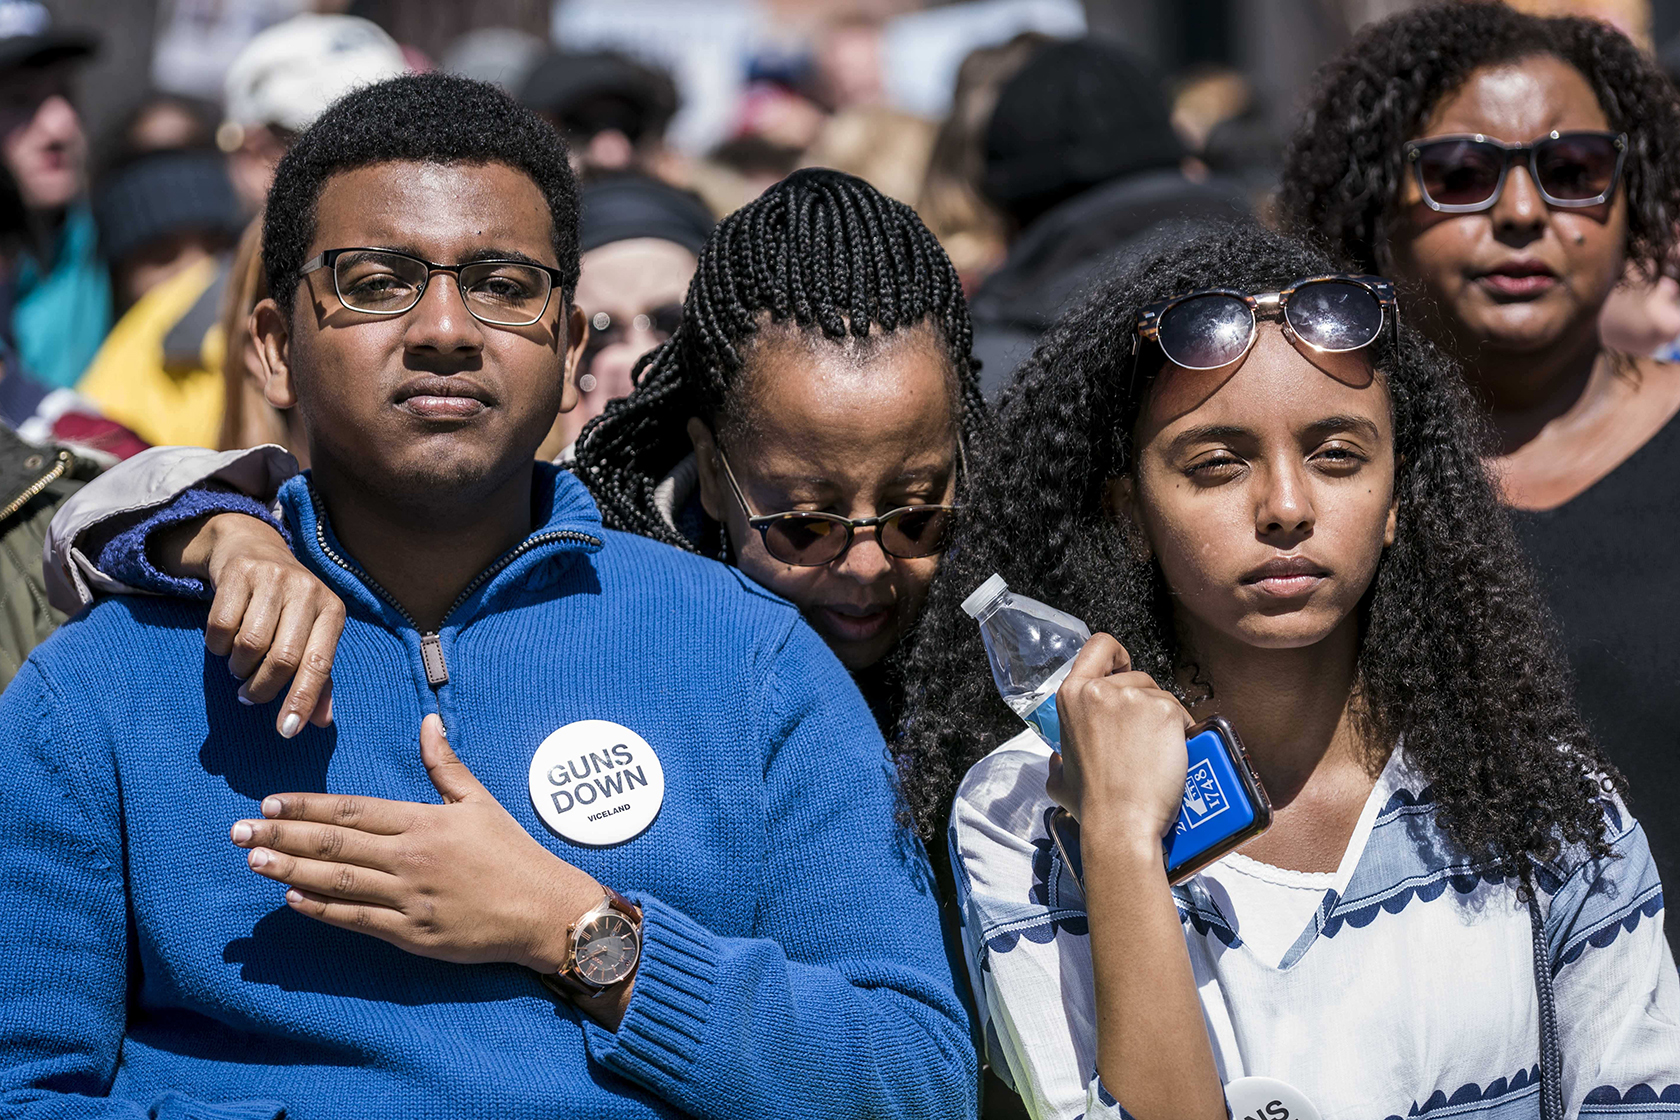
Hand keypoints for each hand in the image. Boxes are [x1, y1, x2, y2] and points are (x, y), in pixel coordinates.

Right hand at [156, 511, 343, 737]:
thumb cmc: (288, 607)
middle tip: (249, 696)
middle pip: (283, 658)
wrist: (255, 548)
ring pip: (250, 644)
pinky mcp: (240, 572)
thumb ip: (318, 679)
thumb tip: (319, 722)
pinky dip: (218, 646)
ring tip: (239, 666)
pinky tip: (224, 643)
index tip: (286, 731)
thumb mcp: (311, 635)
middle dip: (263, 688)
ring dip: (239, 667)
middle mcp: (308, 591)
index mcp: (333, 611)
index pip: (319, 664)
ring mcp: (274, 578)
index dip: (302, 700)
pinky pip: (220, 626)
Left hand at [229, 715, 603, 975]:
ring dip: (290, 872)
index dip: (307, 808)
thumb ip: (445, 764)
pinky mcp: (413, 935)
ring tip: (254, 862)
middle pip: (334, 845)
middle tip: (238, 832)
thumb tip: (427, 721)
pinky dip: (323, 910)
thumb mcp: (480, 801)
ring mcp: (410, 898)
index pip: (352, 811)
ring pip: (338, 882)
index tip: (268, 804)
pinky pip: (358, 921)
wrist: (543, 910)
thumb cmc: (512, 854)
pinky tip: (293, 901)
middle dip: (281, 837)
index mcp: (424, 822)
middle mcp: (411, 858)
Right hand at [1045, 633, 1193, 845]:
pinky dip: (1183, 731)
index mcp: (1072, 697)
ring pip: (1161, 695)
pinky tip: (1175, 754)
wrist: (1121, 823)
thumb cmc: (1094, 806)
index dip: (1116, 655)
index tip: (1124, 670)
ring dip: (1165, 719)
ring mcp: (1133, 699)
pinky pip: (1181, 713)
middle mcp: (1100, 691)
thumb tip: (1058, 762)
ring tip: (1159, 752)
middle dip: (1145, 703)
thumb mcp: (1060, 781)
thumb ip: (1058, 765)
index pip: (1098, 647)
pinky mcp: (1164, 712)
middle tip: (1143, 739)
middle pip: (1136, 677)